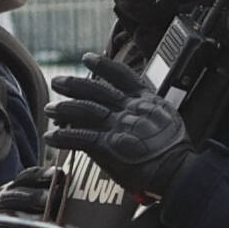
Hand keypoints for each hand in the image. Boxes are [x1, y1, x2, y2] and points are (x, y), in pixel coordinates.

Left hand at [53, 54, 197, 193]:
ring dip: (64, 109)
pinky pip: (80, 138)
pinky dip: (64, 137)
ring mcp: (118, 126)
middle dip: (74, 85)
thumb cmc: (177, 153)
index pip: (121, 76)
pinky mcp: (109, 145)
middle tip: (57, 81)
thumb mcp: (170, 121)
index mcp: (146, 101)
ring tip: (50, 109)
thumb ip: (151, 115)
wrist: (178, 170)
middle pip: (96, 91)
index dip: (102, 65)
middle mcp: (130, 109)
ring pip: (84, 110)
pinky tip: (52, 137)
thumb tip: (138, 115)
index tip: (87, 57)